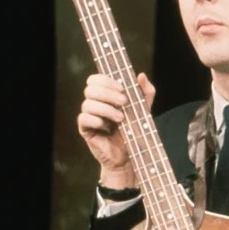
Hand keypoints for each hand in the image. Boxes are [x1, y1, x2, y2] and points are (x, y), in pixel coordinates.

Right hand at [76, 73, 155, 187]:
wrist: (132, 154)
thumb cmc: (135, 129)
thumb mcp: (144, 109)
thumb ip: (145, 92)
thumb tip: (141, 75)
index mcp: (106, 96)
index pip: (95, 79)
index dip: (106, 80)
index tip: (122, 88)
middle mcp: (95, 103)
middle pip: (90, 89)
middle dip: (108, 94)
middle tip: (124, 102)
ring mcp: (89, 116)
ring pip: (87, 104)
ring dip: (106, 109)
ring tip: (121, 119)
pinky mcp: (86, 129)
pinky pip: (83, 119)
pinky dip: (95, 120)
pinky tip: (106, 126)